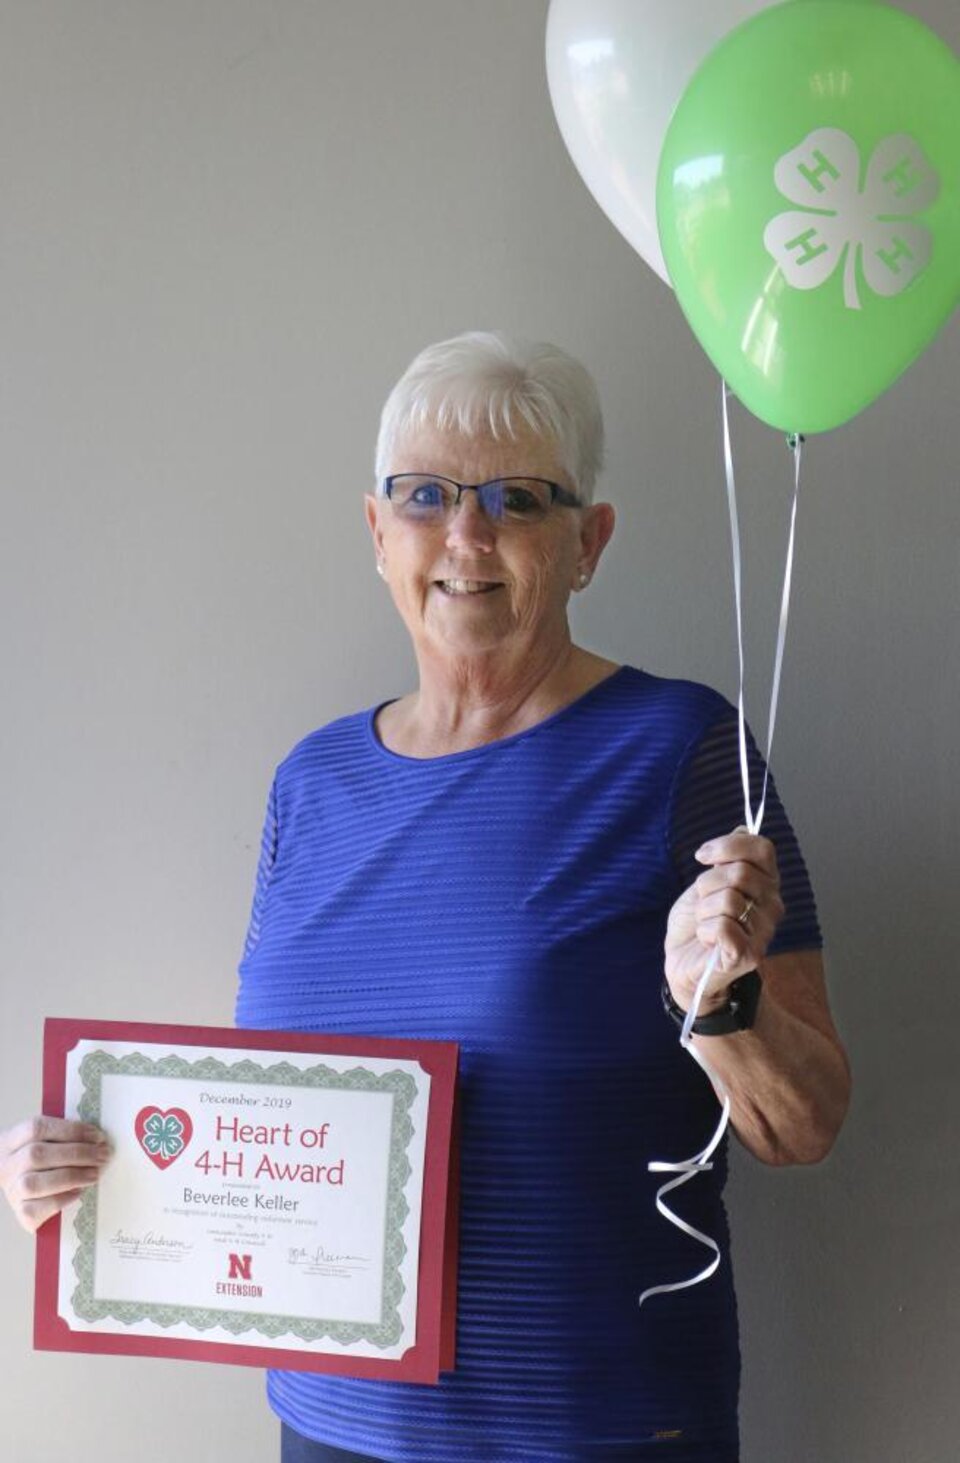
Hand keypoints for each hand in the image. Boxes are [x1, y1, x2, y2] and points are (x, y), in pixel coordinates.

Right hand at [0, 1116, 110, 1233]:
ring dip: (71, 1176)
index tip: (97, 1135)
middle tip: (103, 1155)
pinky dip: (60, 1200)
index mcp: (12, 1140)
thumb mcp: (45, 1141)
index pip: (37, 1128)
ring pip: (35, 1183)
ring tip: (95, 1174)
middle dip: (77, 1153)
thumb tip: (97, 1140)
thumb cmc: (40, 1160)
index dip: (70, 1130)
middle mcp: (7, 1165)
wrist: (22, 1187)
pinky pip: (36, 1210)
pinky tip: (77, 1193)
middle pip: (37, 1155)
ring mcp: (12, 1190)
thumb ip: (64, 1137)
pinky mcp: (20, 1214)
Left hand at [664, 826, 784, 1014]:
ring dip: (703, 910)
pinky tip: (707, 940)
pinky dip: (705, 930)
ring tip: (705, 923)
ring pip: (729, 900)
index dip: (729, 845)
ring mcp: (764, 931)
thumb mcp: (708, 881)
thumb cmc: (697, 921)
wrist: (683, 962)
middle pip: (740, 873)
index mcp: (766, 883)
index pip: (762, 848)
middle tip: (702, 902)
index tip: (702, 856)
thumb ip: (728, 858)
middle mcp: (772, 905)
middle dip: (707, 884)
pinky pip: (723, 927)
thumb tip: (743, 828)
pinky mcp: (749, 955)